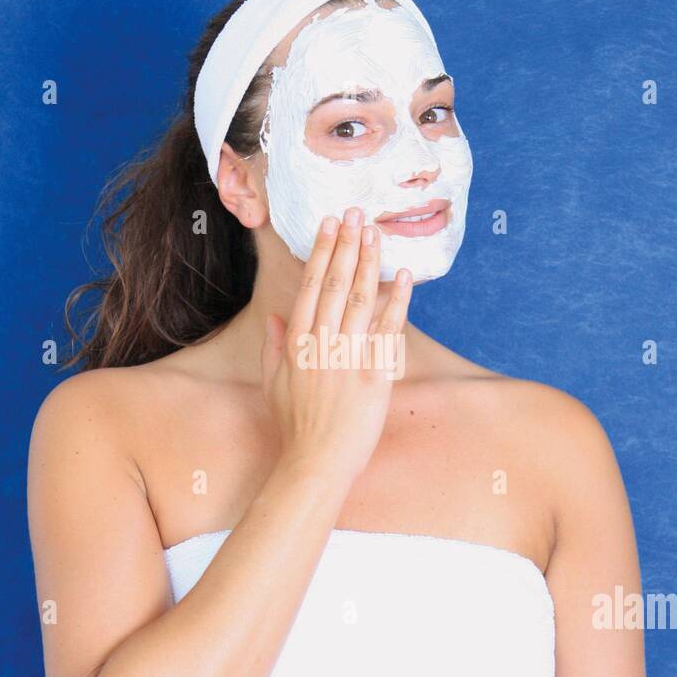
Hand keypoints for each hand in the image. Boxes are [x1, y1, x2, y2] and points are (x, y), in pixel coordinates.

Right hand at [261, 207, 412, 484]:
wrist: (317, 463)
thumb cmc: (295, 427)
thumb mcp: (273, 384)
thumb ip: (274, 347)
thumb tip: (275, 316)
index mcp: (297, 345)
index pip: (309, 287)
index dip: (321, 252)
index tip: (329, 225)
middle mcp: (322, 345)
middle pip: (334, 284)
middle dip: (345, 245)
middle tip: (354, 213)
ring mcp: (348, 359)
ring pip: (359, 300)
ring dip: (368, 262)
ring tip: (374, 232)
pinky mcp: (374, 375)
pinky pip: (387, 331)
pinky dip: (396, 301)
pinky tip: (403, 275)